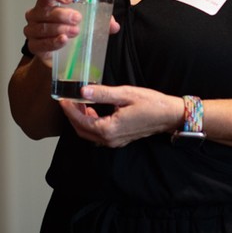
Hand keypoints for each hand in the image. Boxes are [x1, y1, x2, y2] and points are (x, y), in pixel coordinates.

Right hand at [23, 0, 120, 62]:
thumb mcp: (86, 22)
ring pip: (42, 27)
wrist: (61, 56)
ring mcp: (32, 30)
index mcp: (48, 2)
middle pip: (45, 10)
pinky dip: (53, 42)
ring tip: (75, 32)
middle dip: (62, 14)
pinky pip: (41, 43)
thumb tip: (114, 25)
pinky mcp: (33, 46)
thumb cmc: (70, 30)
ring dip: (59, 28)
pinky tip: (63, 40)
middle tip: (78, 19)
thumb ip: (100, 21)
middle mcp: (36, 14)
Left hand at [59, 85, 181, 148]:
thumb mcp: (125, 94)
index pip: (81, 120)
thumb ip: (102, 94)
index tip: (62, 99)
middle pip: (81, 130)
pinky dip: (91, 123)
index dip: (69, 110)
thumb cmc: (151, 103)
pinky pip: (98, 134)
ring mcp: (114, 141)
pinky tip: (93, 109)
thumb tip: (83, 91)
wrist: (169, 115)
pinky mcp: (119, 139)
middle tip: (69, 99)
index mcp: (109, 129)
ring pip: (89, 133)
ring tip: (80, 102)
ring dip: (81, 119)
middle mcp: (109, 139)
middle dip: (73, 115)